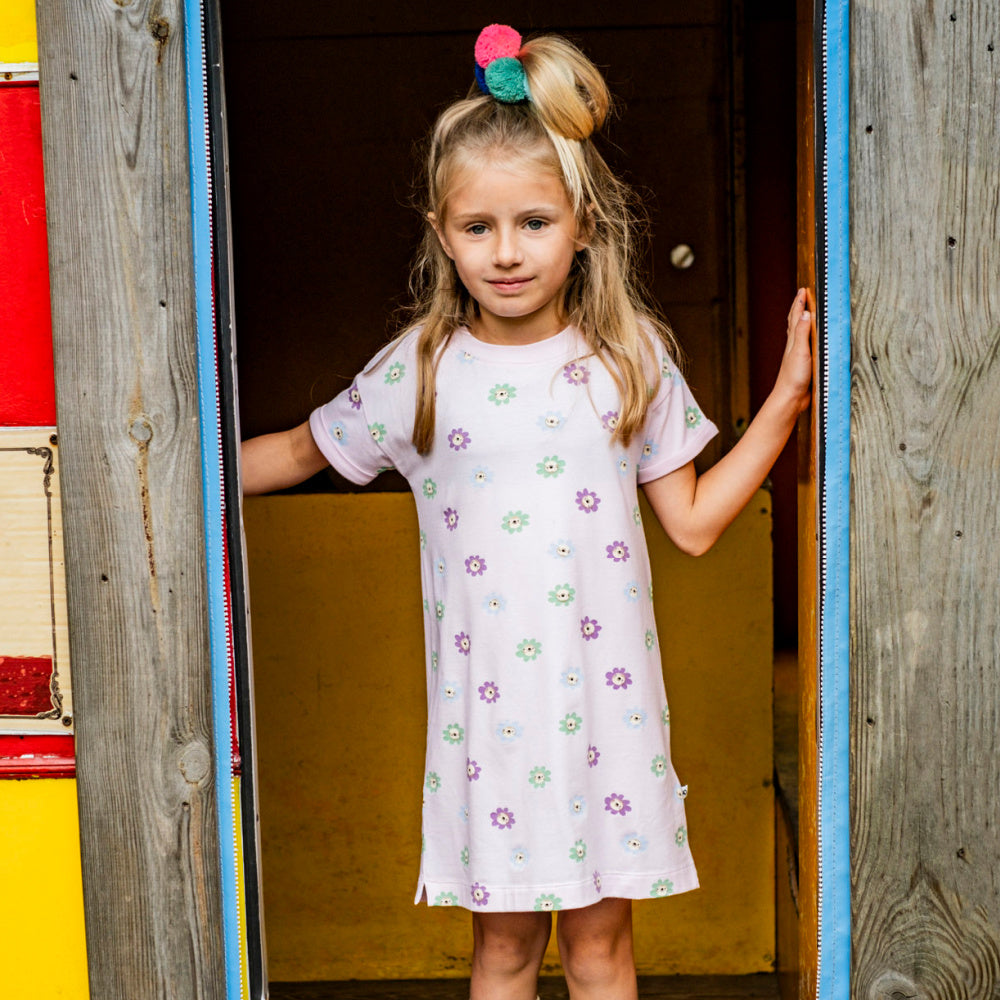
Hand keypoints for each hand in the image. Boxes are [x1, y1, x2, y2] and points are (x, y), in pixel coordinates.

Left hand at [773, 288, 813, 414]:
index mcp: (793, 341)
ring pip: (799, 334)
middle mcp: (794, 346)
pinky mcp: (804, 365)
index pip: (796, 317)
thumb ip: (803, 333)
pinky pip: (806, 345)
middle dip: (798, 308)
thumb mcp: (800, 352)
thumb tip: (804, 313)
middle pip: (795, 323)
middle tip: (802, 296)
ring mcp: (798, 355)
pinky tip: (809, 341)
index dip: (799, 303)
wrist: (790, 399)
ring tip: (805, 313)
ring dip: (802, 322)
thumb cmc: (794, 377)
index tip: (803, 290)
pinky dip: (808, 337)